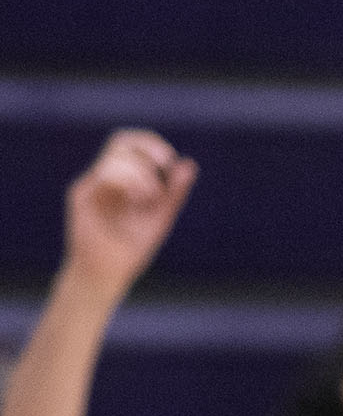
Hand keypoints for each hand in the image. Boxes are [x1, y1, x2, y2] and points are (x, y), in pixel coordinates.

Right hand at [64, 131, 197, 297]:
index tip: (169, 159)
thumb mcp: (161, 216)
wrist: (107, 273)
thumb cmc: (132, 246)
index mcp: (124, 179)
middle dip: (147, 149)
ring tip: (151, 196)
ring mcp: (91, 185)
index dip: (150, 143)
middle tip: (165, 164)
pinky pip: (103, 174)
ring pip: (114, 157)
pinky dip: (127, 180)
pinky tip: (139, 200)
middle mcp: (105, 178)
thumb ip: (174, 192)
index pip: (132, 145)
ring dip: (141, 172)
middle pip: (121, 142)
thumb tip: (188, 162)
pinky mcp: (80, 196)